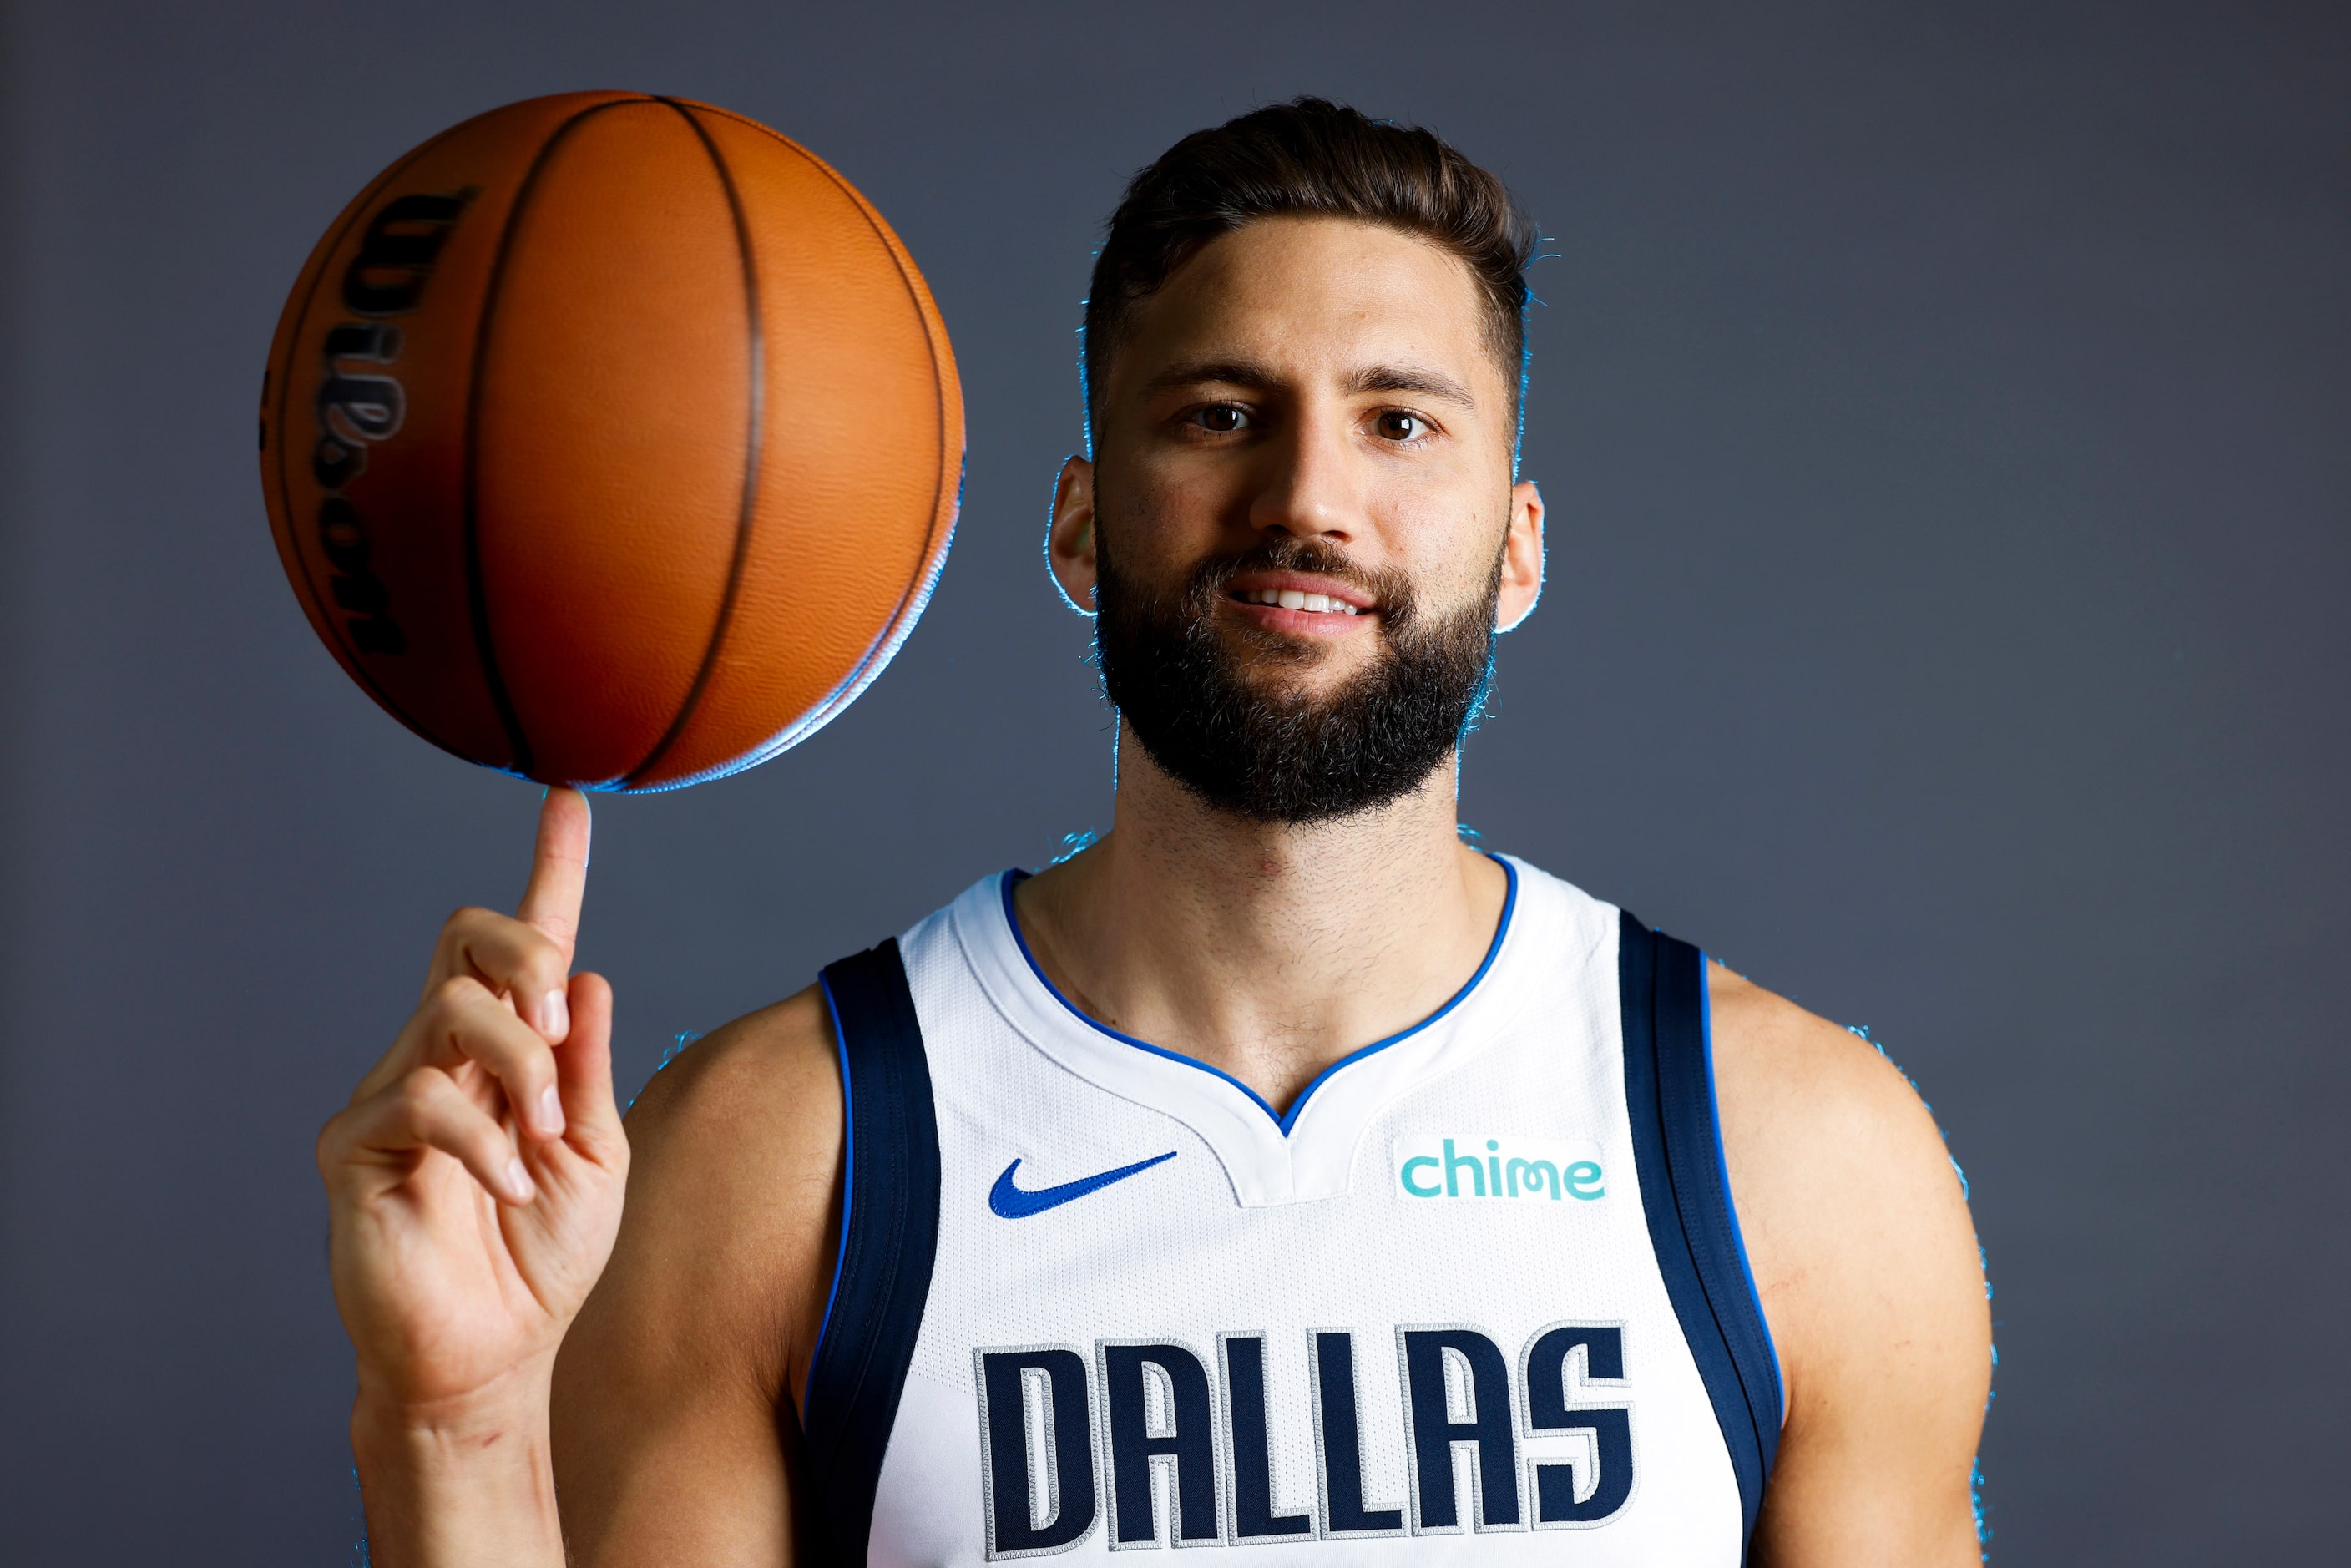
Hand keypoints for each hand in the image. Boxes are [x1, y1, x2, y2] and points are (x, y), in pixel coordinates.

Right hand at [319, 788, 628, 1420]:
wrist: (491, 1358)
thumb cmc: (540, 1261)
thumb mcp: (596, 1156)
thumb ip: (589, 1070)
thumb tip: (589, 978)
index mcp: (509, 1050)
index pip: (524, 943)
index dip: (550, 869)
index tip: (570, 801)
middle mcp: (445, 1054)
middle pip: (469, 936)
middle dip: (527, 950)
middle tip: (563, 1024)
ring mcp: (394, 1092)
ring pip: (451, 1007)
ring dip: (519, 1063)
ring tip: (541, 1138)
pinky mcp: (356, 1145)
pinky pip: (420, 1097)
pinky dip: (482, 1140)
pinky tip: (507, 1190)